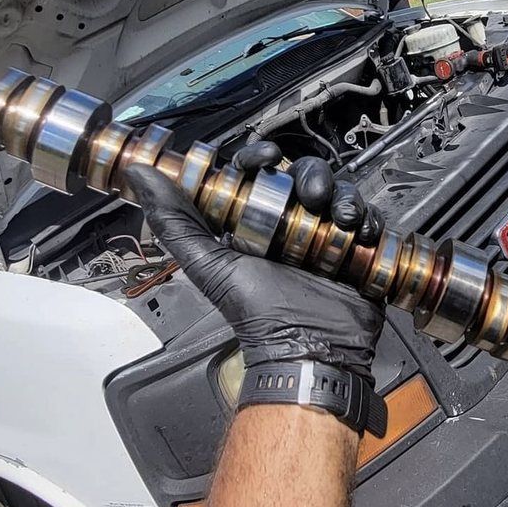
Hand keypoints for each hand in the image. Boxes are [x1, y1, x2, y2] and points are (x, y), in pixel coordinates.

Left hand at [124, 152, 384, 384]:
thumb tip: (140, 174)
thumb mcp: (209, 264)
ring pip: (338, 192)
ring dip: (341, 197)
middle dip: (310, 176)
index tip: (266, 157)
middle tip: (311, 195)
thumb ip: (173, 221)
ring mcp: (326, 236)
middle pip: (304, 175)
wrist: (309, 349)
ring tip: (339, 218)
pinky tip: (356, 232)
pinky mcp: (356, 249)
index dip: (260, 158)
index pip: (259, 173)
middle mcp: (291, 224)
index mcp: (256, 222)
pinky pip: (367, 219)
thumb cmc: (257, 312)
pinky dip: (365, 220)